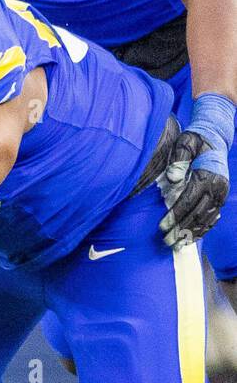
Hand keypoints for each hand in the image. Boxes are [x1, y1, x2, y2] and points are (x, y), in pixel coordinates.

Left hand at [159, 94, 233, 249]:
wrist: (214, 138)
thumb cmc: (195, 140)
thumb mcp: (185, 142)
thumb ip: (178, 159)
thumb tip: (172, 178)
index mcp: (208, 176)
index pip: (188, 201)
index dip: (175, 215)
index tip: (161, 226)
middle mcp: (217, 188)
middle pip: (198, 214)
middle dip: (181, 230)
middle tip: (166, 242)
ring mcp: (221, 195)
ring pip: (207, 220)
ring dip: (192, 234)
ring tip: (177, 245)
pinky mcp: (220, 198)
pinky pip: (213, 218)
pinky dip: (203, 229)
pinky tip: (192, 238)